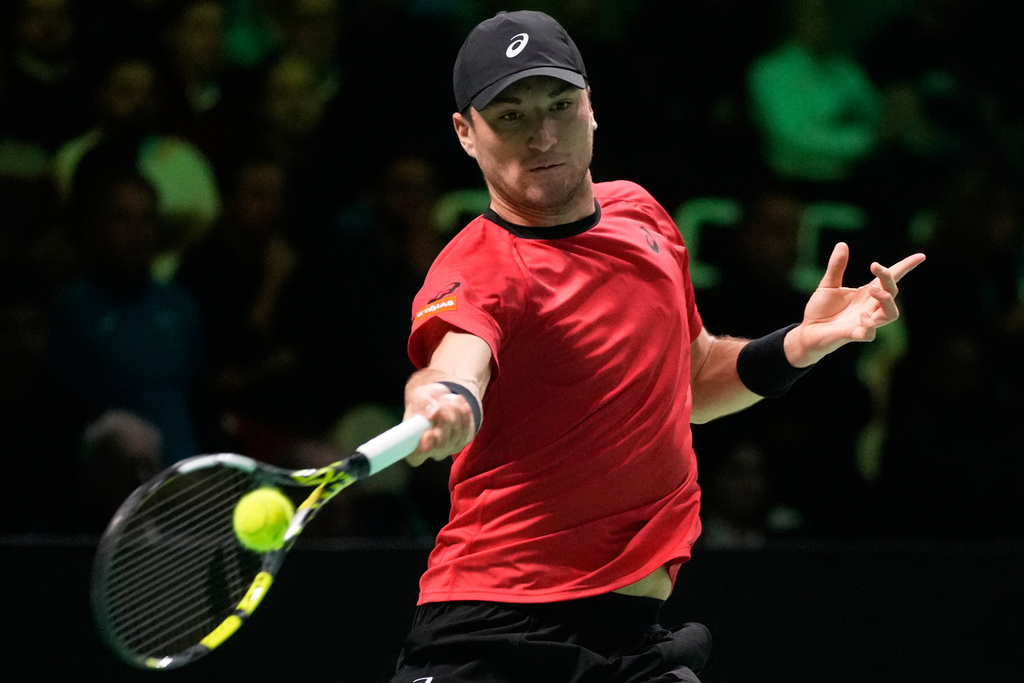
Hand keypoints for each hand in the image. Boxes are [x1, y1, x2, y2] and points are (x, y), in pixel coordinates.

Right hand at [403, 382, 476, 466]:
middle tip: (439, 403)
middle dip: (444, 420)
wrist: (437, 399)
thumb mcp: (418, 397)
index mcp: (413, 445)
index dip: (422, 449)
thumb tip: (434, 413)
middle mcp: (432, 451)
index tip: (427, 433)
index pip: (416, 457)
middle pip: (442, 444)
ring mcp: (450, 448)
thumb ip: (423, 405)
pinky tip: (457, 402)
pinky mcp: (464, 440)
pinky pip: (468, 427)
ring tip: (446, 399)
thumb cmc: (423, 402)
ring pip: (457, 434)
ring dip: (454, 412)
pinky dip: (464, 412)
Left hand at [787, 242, 925, 366]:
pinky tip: (861, 314)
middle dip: (888, 278)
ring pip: (891, 314)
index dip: (906, 267)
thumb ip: (836, 266)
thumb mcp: (828, 284)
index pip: (891, 279)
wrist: (807, 331)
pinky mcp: (856, 334)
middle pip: (892, 292)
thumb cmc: (821, 310)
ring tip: (872, 290)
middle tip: (875, 266)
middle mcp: (870, 307)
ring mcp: (865, 322)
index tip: (920, 256)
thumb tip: (842, 244)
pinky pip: (871, 333)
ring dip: (886, 300)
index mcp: (866, 293)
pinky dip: (869, 323)